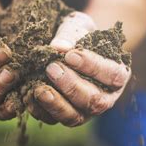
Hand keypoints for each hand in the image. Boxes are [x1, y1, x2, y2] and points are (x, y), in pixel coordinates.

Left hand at [25, 12, 130, 126]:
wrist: (66, 46)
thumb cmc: (78, 34)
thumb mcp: (78, 26)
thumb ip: (70, 34)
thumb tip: (58, 47)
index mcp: (117, 74)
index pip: (112, 75)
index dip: (92, 67)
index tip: (70, 56)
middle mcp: (105, 97)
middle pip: (95, 101)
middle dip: (72, 86)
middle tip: (51, 68)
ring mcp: (85, 110)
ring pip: (75, 117)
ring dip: (56, 104)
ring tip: (39, 89)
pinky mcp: (64, 116)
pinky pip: (53, 120)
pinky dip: (40, 110)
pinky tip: (28, 95)